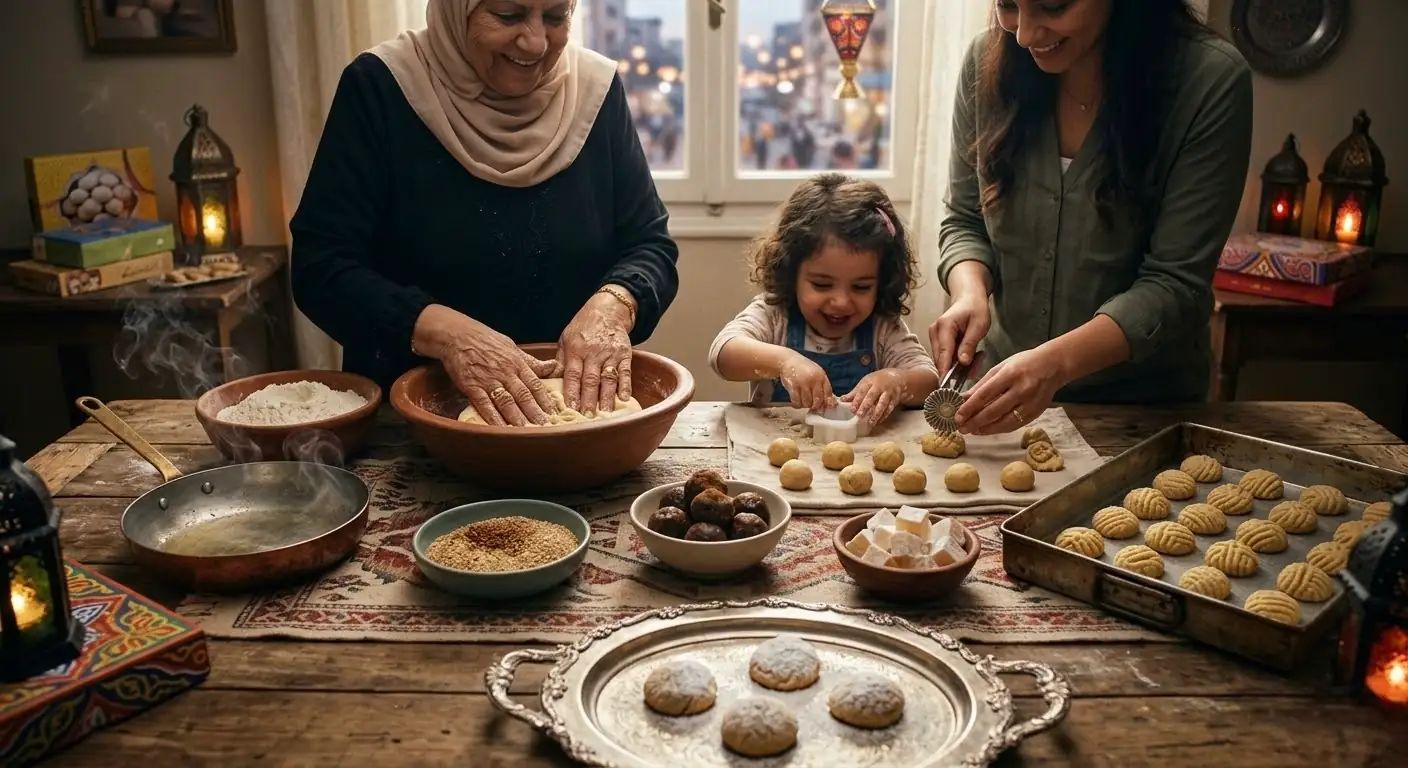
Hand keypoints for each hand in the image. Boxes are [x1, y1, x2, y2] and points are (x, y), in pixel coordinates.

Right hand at [415, 306, 558, 426]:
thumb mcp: (512, 347)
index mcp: (517, 363)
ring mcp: (488, 380)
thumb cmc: (486, 340)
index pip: (535, 385)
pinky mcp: (472, 386)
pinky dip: (492, 417)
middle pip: (523, 396)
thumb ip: (532, 362)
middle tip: (545, 427)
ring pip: (506, 402)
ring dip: (517, 418)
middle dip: (535, 413)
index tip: (555, 413)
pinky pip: (484, 404)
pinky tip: (500, 428)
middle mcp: (505, 373)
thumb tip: (554, 366)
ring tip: (527, 431)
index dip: (546, 400)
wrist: (457, 335)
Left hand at [556, 291, 634, 414]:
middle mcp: (593, 352)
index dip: (572, 392)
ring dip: (607, 397)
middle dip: (589, 400)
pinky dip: (625, 385)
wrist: (607, 310)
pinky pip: (625, 371)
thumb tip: (550, 380)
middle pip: (590, 379)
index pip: (572, 375)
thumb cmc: (583, 328)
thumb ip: (560, 361)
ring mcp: (610, 353)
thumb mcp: (566, 339)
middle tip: (587, 417)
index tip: (570, 408)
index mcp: (575, 349)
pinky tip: (624, 398)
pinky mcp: (625, 354)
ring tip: (605, 413)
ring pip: (608, 378)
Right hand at [778, 351, 835, 411]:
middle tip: (811, 406)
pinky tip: (796, 402)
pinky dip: (797, 404)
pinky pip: (797, 401)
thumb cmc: (803, 368)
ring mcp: (803, 383)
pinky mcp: (793, 386)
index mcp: (821, 376)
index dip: (827, 402)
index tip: (823, 407)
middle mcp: (813, 379)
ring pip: (807, 402)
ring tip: (802, 401)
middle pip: (817, 400)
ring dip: (805, 405)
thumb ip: (822, 386)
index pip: (828, 393)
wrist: (788, 360)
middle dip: (815, 406)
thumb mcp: (816, 373)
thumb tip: (829, 402)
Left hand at [841, 369, 901, 425]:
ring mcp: (888, 393)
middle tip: (859, 416)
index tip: (852, 409)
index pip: (862, 391)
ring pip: (882, 404)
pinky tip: (878, 422)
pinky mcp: (895, 400)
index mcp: (870, 381)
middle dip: (865, 407)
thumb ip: (855, 392)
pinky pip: (889, 409)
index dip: (857, 400)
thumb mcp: (866, 383)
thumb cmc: (877, 381)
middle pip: (872, 397)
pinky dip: (884, 416)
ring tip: (870, 423)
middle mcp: (880, 386)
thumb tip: (842, 400)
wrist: (897, 378)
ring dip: (876, 414)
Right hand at [928, 293, 990, 374]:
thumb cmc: (975, 309)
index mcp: (944, 326)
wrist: (969, 299)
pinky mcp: (938, 343)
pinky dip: (959, 360)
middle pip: (942, 359)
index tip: (947, 385)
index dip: (945, 369)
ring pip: (944, 360)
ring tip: (978, 356)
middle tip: (977, 366)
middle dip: (958, 368)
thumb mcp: (979, 325)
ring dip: (960, 365)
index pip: (944, 352)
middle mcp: (935, 333)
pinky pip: (947, 358)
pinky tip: (972, 354)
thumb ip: (970, 344)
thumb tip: (962, 362)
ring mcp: (935, 338)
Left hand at [955, 346, 1067, 435]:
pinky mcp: (1036, 413)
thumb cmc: (1024, 363)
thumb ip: (982, 384)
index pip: (985, 395)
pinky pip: (1015, 425)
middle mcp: (1021, 390)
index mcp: (1010, 374)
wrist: (1054, 365)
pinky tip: (988, 429)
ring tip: (972, 431)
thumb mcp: (1000, 367)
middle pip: (993, 411)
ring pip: (1004, 422)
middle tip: (961, 428)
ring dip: (986, 429)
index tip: (957, 416)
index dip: (969, 408)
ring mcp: (1030, 403)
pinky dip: (999, 429)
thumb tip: (963, 399)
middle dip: (974, 422)